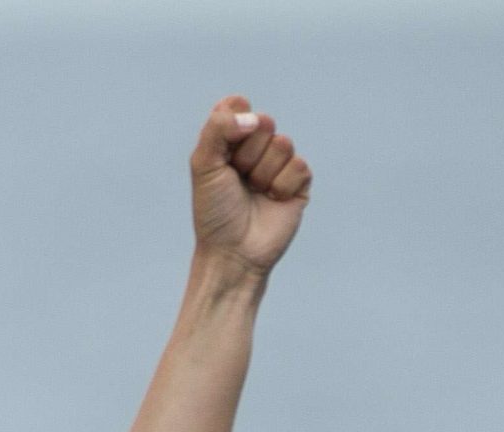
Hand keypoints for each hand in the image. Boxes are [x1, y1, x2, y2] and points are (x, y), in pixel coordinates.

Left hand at [191, 96, 311, 276]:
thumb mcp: (203, 168)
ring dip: (263, 173)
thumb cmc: (214, 212)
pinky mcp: (298, 182)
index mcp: (228, 143)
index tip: (223, 150)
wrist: (233, 252)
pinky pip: (299, 166)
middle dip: (247, 152)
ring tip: (253, 193)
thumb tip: (251, 116)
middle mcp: (254, 149)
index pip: (238, 106)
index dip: (234, 122)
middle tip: (237, 178)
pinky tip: (272, 201)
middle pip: (264, 121)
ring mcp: (278, 164)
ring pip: (283, 143)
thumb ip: (217, 130)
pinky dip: (281, 186)